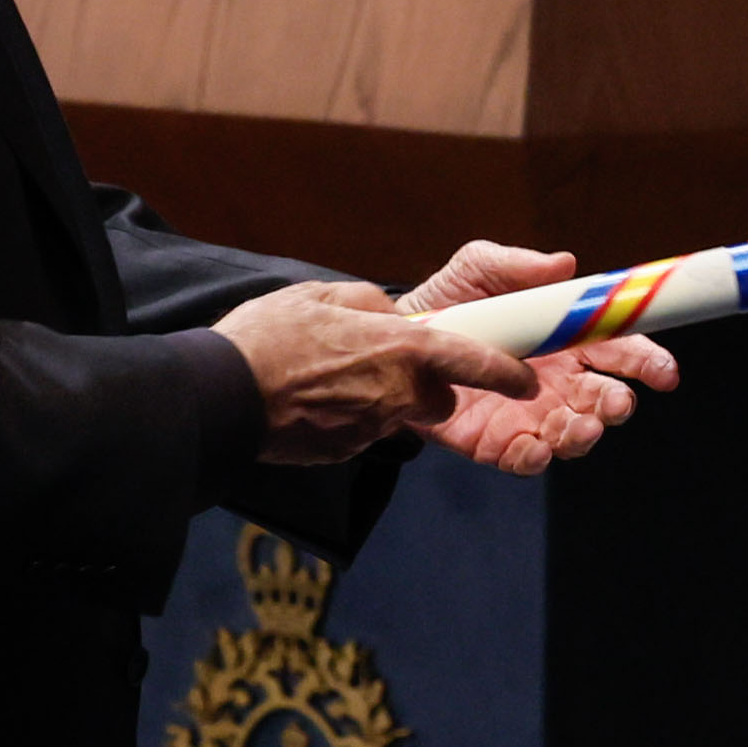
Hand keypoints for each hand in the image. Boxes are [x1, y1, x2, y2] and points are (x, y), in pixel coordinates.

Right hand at [214, 279, 537, 464]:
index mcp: (402, 349)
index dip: (506, 372)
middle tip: (385, 363)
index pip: (475, 362)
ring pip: (400, 414)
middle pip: (438, 397)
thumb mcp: (325, 295)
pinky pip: (363, 431)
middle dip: (426, 385)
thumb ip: (371, 304)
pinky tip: (316, 401)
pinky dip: (350, 418)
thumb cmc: (269, 336)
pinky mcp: (347, 450)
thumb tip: (388, 314)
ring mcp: (372, 427)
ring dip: (384, 399)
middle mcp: (397, 393)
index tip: (528, 380)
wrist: (220, 394)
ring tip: (337, 378)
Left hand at [394, 239, 682, 476]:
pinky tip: (534, 449)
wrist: (394, 342)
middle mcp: (556, 382)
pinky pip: (524, 459)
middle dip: (618, 404)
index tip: (665, 372)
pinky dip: (535, 459)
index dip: (647, 360)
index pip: (619, 351)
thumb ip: (516, 265)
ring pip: (573, 434)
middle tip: (616, 404)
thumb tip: (564, 263)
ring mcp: (528, 415)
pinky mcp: (495, 442)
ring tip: (581, 428)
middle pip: (604, 399)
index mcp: (566, 341)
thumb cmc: (447, 302)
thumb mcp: (477, 270)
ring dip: (584, 435)